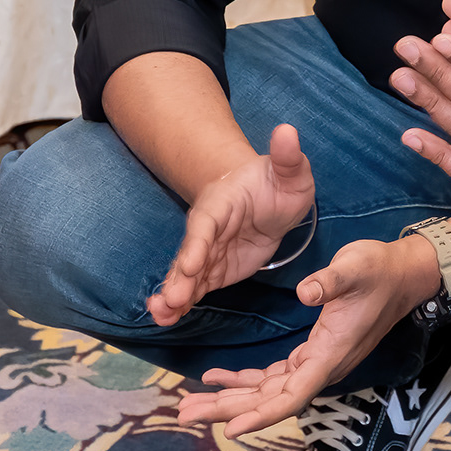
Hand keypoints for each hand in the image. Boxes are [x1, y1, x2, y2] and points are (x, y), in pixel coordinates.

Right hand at [149, 124, 314, 324]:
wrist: (266, 198)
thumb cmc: (277, 183)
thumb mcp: (290, 171)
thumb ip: (287, 156)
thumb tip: (288, 131)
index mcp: (222, 204)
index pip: (207, 224)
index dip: (198, 244)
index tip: (191, 265)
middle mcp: (207, 230)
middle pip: (190, 254)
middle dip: (179, 277)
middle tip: (170, 300)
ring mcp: (207, 252)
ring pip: (186, 275)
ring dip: (173, 295)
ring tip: (160, 316)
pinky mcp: (212, 270)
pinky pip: (194, 287)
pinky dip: (181, 303)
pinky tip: (167, 319)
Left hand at [174, 236, 440, 433]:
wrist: (403, 275)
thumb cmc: (379, 270)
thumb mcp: (355, 268)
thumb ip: (330, 281)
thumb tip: (306, 292)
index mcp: (329, 355)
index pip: (290, 396)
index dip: (260, 415)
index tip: (231, 429)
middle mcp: (321, 367)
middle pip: (269, 401)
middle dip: (227, 410)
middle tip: (184, 414)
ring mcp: (315, 363)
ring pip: (267, 392)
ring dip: (229, 399)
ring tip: (190, 404)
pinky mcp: (311, 354)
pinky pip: (272, 377)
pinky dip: (244, 380)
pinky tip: (217, 379)